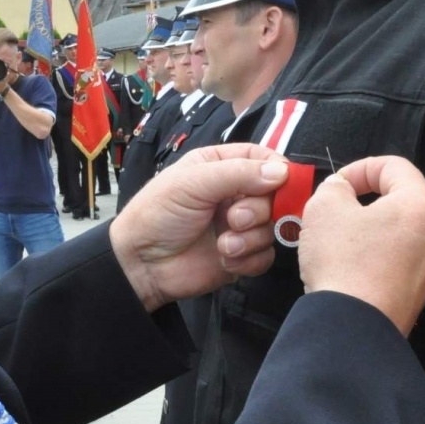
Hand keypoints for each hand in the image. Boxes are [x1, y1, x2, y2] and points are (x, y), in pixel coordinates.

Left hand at [109, 143, 289, 311]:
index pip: (263, 159)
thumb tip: (283, 172)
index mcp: (220, 166)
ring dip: (250, 238)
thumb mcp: (193, 183)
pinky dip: (249, 260)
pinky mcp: (242, 256)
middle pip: (274, 195)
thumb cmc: (158, 213)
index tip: (280, 183)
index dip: (277, 170)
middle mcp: (234, 193)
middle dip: (258, 210)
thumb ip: (238, 173)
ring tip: (223, 245)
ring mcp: (240, 226)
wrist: (141, 264)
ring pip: (272, 228)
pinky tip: (226, 260)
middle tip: (233, 220)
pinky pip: (266, 256)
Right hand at [297, 156, 424, 336]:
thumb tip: (342, 190)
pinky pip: (400, 260)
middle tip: (335, 211)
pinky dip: (378, 254)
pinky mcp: (421, 293)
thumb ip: (335, 187)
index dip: (360, 167)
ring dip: (372, 227)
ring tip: (340, 240)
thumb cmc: (342, 259)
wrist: (352, 329)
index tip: (336, 185)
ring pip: (402, 231)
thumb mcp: (325, 207)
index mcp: (422, 205)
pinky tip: (352, 268)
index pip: (394, 166)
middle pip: (402, 199)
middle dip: (367, 198)